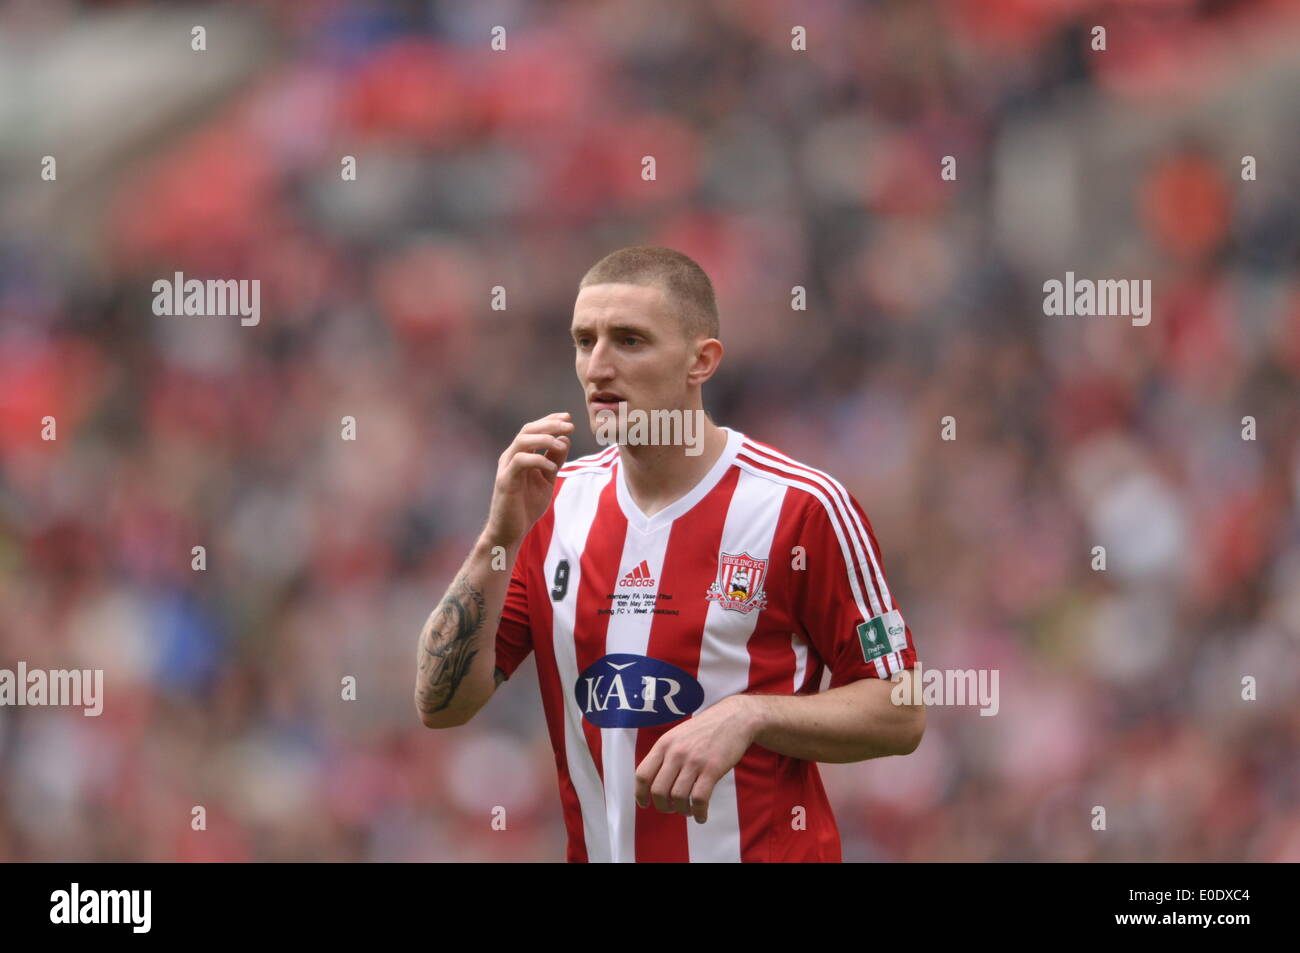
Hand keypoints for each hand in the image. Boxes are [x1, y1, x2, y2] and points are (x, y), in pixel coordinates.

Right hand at [483, 412, 572, 547]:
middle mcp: (511, 457)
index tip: (568, 418)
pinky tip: (552, 467)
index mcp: (520, 455)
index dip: (549, 420)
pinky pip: (520, 461)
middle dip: (549, 424)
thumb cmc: (526, 506)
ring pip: (522, 441)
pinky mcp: (505, 481)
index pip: (533, 430)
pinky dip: (538, 459)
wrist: (510, 531)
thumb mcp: (546, 479)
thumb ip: (554, 460)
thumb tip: (565, 439)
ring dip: (544, 439)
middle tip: (569, 425)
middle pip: (527, 430)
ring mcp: (506, 468)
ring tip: (562, 445)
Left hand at [634, 694, 761, 823]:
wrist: (734, 718)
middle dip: (663, 806)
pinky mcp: (712, 769)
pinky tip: (701, 816)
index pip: (643, 774)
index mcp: (664, 744)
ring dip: (682, 810)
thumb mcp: (678, 735)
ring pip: (678, 798)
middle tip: (671, 809)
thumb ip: (665, 754)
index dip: (640, 793)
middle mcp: (675, 753)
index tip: (645, 803)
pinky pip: (699, 799)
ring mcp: (694, 761)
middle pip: (658, 791)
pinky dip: (699, 813)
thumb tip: (653, 783)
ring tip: (688, 811)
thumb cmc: (705, 729)